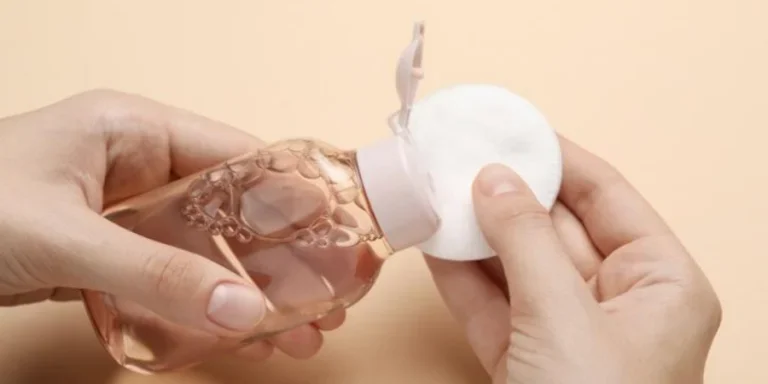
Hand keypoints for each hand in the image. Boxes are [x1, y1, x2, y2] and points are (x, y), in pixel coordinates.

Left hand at [0, 89, 342, 359]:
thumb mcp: (64, 237)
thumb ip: (154, 274)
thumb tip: (242, 310)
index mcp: (134, 130)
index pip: (236, 158)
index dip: (291, 200)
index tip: (335, 243)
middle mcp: (136, 165)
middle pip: (229, 210)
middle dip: (278, 260)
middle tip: (325, 304)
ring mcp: (121, 212)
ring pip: (203, 249)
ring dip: (247, 291)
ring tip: (296, 333)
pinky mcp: (106, 252)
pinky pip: (168, 277)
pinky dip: (202, 306)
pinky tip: (237, 335)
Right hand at [426, 137, 720, 382]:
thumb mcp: (563, 319)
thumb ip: (525, 242)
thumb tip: (493, 179)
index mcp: (658, 283)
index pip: (606, 196)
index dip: (558, 156)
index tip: (510, 127)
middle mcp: (616, 303)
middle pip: (553, 227)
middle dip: (503, 194)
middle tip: (457, 158)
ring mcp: (566, 332)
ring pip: (515, 265)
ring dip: (473, 233)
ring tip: (433, 193)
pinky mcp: (525, 361)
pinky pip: (491, 305)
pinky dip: (460, 277)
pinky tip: (431, 243)